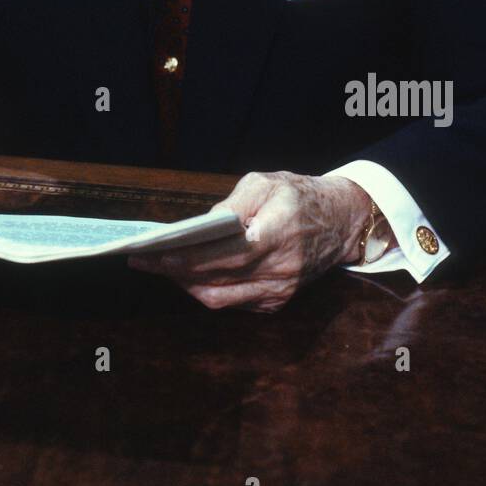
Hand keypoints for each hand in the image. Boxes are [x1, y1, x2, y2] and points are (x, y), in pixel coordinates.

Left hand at [127, 172, 373, 311]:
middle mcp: (280, 269)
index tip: (156, 253)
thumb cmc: (299, 195)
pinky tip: (188, 276)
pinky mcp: (278, 302)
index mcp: (277, 233)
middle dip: (176, 272)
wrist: (341, 220)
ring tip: (160, 268)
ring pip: (222, 298)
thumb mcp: (265, 183)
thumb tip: (199, 227)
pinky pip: (234, 302)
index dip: (187, 258)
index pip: (223, 254)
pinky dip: (209, 290)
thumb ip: (231, 204)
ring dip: (187, 285)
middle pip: (217, 280)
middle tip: (145, 262)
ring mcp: (280, 291)